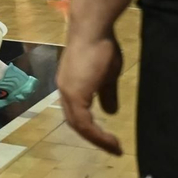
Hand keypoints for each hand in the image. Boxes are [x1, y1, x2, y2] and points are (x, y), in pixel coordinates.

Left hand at [57, 31, 123, 153]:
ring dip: (96, 139)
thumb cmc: (100, 48)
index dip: (90, 128)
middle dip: (93, 137)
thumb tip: (110, 111)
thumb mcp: (106, 76)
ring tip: (113, 147)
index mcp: (70, 85)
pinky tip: (109, 139)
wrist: (92, 31)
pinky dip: (96, 134)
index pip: (76, 113)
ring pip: (78, 124)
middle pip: (75, 122)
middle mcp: (64, 90)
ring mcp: (67, 91)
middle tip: (111, 147)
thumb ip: (105, 93)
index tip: (107, 139)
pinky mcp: (74, 93)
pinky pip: (84, 122)